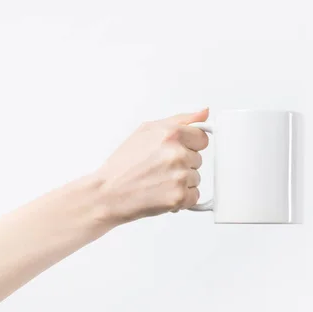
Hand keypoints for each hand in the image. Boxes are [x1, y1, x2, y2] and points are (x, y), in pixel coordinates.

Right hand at [94, 108, 209, 225]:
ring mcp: (180, 176)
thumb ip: (180, 120)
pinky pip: (194, 196)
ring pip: (196, 178)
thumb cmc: (123, 164)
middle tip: (159, 168)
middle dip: (183, 164)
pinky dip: (181, 198)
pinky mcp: (179, 197)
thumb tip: (204, 113)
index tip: (175, 151)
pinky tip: (163, 193)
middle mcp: (177, 154)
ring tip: (158, 181)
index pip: (202, 138)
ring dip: (181, 182)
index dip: (189, 146)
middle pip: (198, 159)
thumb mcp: (147, 130)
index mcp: (171, 134)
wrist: (108, 193)